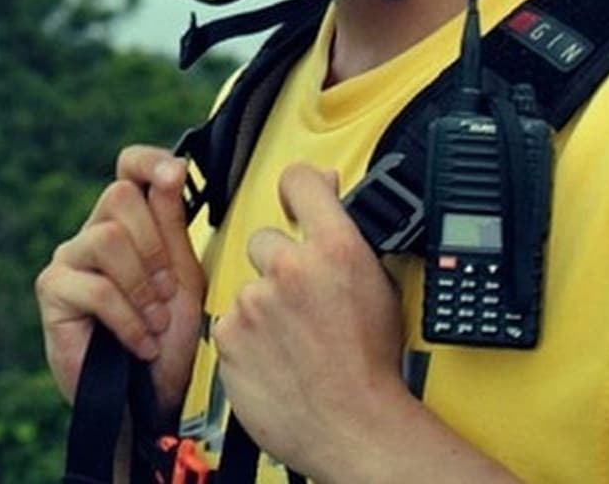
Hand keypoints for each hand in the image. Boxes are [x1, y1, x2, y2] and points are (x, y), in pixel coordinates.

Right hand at [35, 145, 206, 424]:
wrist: (149, 402)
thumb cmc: (170, 342)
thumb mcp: (183, 278)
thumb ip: (173, 224)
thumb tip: (171, 168)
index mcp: (129, 224)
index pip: (128, 168)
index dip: (148, 161)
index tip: (176, 174)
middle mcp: (93, 234)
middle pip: (118, 195)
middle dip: (154, 245)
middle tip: (167, 293)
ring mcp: (68, 260)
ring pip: (106, 237)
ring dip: (142, 287)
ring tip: (154, 322)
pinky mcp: (52, 291)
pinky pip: (96, 287)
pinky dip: (128, 320)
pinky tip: (139, 343)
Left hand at [213, 162, 408, 477]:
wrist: (355, 428)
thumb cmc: (373, 368)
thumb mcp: (380, 289)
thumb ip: (347, 240)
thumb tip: (329, 196)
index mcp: (335, 250)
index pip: (301, 181)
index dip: (298, 186)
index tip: (296, 195)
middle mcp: (290, 269)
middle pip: (265, 239)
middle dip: (279, 264)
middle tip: (303, 301)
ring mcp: (254, 302)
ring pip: (248, 288)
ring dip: (264, 308)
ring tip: (295, 341)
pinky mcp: (228, 335)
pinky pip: (230, 324)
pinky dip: (247, 339)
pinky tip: (275, 357)